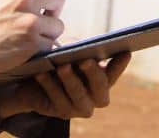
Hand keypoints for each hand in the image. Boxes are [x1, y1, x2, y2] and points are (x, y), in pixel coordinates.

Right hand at [0, 0, 64, 80]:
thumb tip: (43, 4)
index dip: (46, 0)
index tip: (39, 10)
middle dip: (53, 13)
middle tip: (41, 24)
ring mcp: (30, 20)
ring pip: (58, 25)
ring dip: (47, 35)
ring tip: (27, 40)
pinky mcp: (31, 42)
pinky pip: (50, 45)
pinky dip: (41, 50)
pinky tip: (24, 50)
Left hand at [0, 53, 131, 119]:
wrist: (34, 84)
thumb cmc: (57, 62)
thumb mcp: (68, 52)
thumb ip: (75, 48)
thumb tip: (73, 45)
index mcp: (103, 78)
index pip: (114, 71)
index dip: (120, 64)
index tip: (125, 52)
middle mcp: (96, 96)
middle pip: (100, 86)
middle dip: (93, 72)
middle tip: (85, 59)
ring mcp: (81, 107)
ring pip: (78, 95)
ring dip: (70, 80)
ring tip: (61, 66)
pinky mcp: (63, 113)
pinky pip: (57, 100)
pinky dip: (49, 85)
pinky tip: (41, 73)